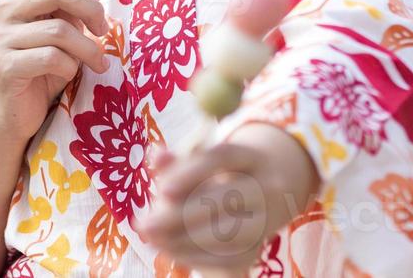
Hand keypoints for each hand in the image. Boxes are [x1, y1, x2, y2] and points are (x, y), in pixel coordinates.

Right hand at [0, 0, 109, 146]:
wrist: (12, 115)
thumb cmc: (42, 67)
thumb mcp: (58, 27)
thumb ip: (68, 4)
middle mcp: (2, 8)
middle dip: (92, 9)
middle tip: (103, 29)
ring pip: (60, 29)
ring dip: (88, 48)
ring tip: (97, 60)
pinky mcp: (3, 66)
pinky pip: (51, 58)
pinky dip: (70, 67)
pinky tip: (71, 75)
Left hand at [135, 123, 317, 271]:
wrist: (264, 199)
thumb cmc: (220, 177)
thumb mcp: (201, 164)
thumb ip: (177, 162)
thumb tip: (156, 156)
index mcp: (251, 156)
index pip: (223, 157)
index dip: (193, 172)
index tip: (163, 190)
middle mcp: (267, 186)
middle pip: (227, 198)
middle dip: (181, 214)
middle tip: (146, 224)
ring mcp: (266, 219)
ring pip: (230, 232)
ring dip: (185, 239)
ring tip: (152, 239)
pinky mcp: (258, 248)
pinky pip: (229, 257)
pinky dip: (196, 257)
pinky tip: (169, 250)